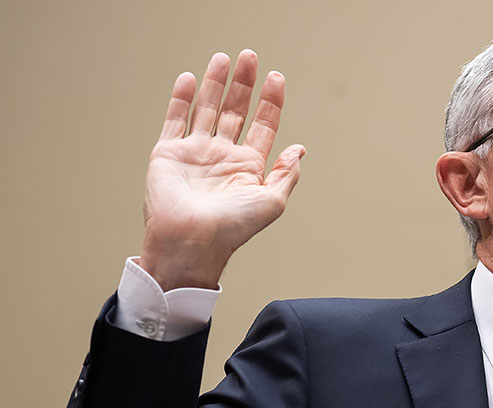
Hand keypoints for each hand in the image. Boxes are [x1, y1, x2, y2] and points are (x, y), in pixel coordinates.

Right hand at [139, 50, 304, 290]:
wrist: (191, 241)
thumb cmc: (233, 228)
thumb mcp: (272, 202)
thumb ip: (286, 174)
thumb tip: (300, 150)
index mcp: (248, 167)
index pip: (263, 125)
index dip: (270, 101)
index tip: (276, 78)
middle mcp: (223, 156)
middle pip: (235, 110)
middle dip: (243, 84)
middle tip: (250, 57)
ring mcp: (196, 153)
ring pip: (207, 109)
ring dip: (215, 83)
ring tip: (223, 59)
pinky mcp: (169, 153)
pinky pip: (176, 119)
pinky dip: (182, 98)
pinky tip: (190, 78)